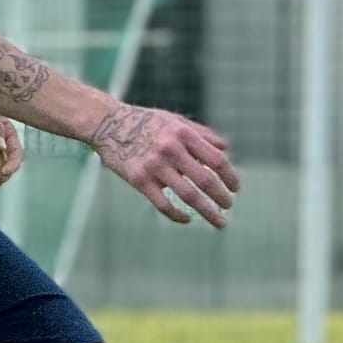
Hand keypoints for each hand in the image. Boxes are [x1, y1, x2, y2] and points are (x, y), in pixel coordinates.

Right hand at [88, 104, 239, 226]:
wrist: (107, 123)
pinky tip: (187, 218)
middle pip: (205, 180)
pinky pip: (163, 204)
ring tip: (219, 221)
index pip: (216, 160)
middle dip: (222, 197)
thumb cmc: (145, 121)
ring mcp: (154, 166)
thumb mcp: (175, 120)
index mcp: (183, 134)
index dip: (230, 176)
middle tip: (229, 206)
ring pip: (188, 196)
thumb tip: (225, 149)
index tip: (235, 188)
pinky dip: (178, 215)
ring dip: (207, 212)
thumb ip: (201, 133)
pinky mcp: (139, 180)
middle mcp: (171, 149)